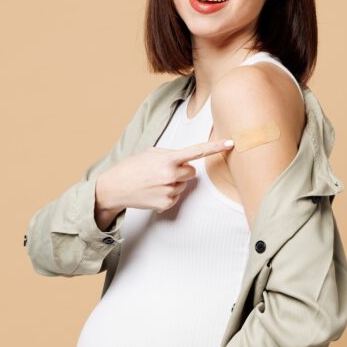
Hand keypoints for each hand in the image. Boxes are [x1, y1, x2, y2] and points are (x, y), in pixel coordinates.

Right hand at [95, 138, 234, 214]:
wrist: (115, 187)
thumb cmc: (132, 167)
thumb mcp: (150, 153)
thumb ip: (170, 154)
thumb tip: (185, 162)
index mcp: (168, 159)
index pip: (197, 151)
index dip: (215, 147)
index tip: (231, 143)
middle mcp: (171, 175)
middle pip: (191, 172)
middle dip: (181, 171)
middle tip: (163, 172)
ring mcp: (169, 191)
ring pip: (183, 185)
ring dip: (173, 183)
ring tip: (154, 182)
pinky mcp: (166, 204)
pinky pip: (176, 197)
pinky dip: (167, 194)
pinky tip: (153, 192)